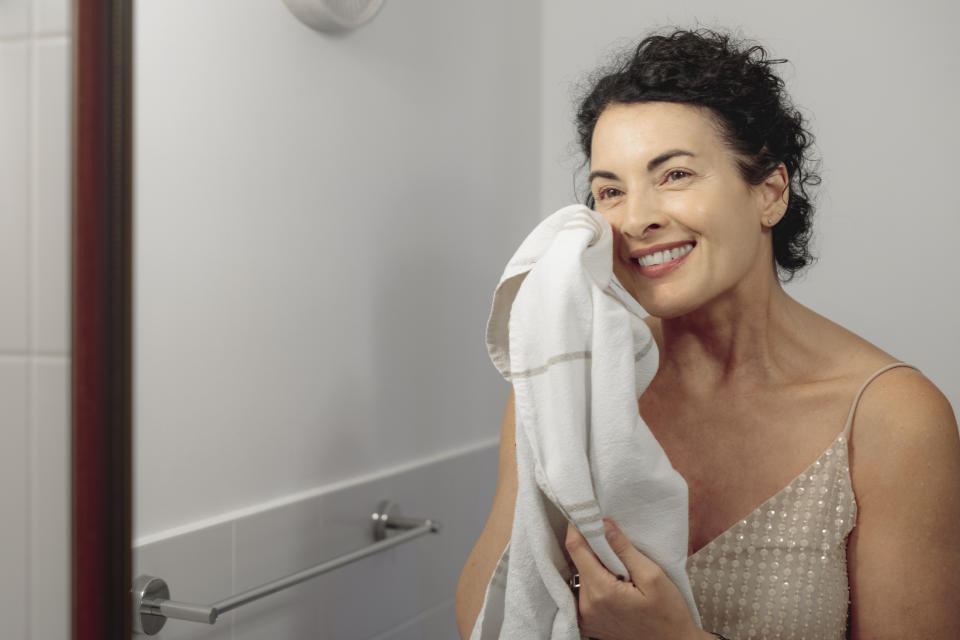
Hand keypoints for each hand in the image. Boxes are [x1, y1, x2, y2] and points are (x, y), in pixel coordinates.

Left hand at [564, 519, 709, 639]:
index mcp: (601, 591)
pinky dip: (593, 580)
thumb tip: (604, 525)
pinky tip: (612, 579)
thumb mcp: (653, 576)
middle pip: (577, 562)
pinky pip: (582, 592)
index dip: (578, 526)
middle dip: (590, 546)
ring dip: (593, 564)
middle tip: (608, 536)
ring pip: (580, 576)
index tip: (585, 512)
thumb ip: (625, 550)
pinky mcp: (587, 623)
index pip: (576, 548)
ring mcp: (584, 617)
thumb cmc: (668, 614)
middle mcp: (586, 606)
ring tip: (616, 564)